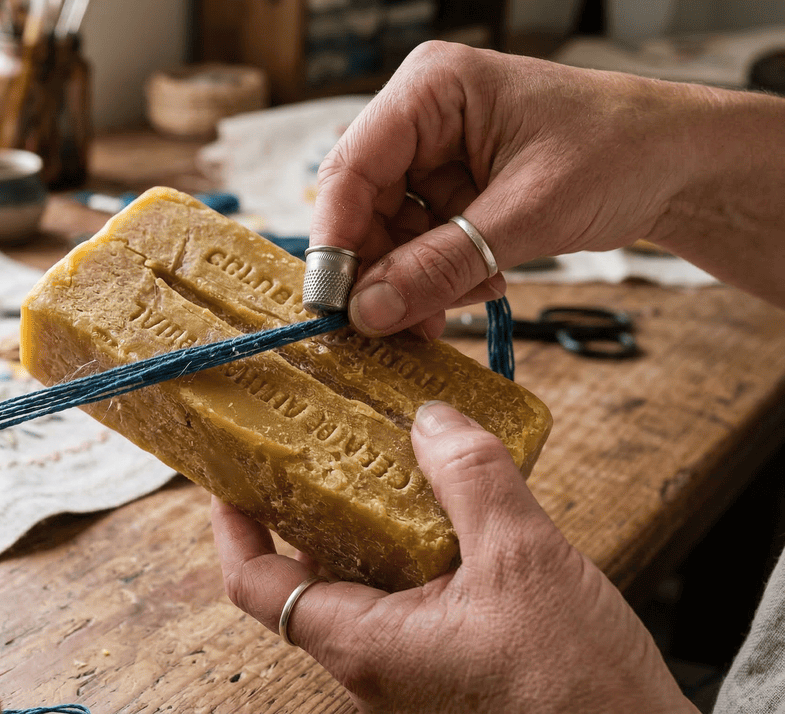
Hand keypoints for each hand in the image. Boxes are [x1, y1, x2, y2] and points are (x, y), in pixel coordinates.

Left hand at [212, 401, 696, 712]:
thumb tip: (431, 421)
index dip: (233, 525)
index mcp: (363, 643)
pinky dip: (417, 552)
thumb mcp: (524, 561)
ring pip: (364, 586)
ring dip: (371, 526)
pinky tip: (456, 516)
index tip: (232, 474)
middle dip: (310, 507)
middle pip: (306, 576)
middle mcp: (372, 665)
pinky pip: (410, 602)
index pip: (255, 583)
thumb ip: (472, 480)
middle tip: (325, 445)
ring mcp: (409, 672)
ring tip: (395, 464)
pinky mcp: (448, 670)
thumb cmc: (579, 693)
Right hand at [313, 41, 784, 336]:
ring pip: (390, 232)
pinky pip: (421, 242)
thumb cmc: (621, 152)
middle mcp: (422, 116)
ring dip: (417, 279)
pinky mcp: (452, 186)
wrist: (680, 163)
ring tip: (466, 300)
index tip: (335, 304)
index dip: (337, 239)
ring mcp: (435, 153)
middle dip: (383, 269)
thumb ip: (442, 263)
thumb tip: (368, 312)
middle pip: (364, 205)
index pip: (353, 167)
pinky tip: (482, 284)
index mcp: (432, 88)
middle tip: (401, 326)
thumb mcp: (528, 213)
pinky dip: (441, 275)